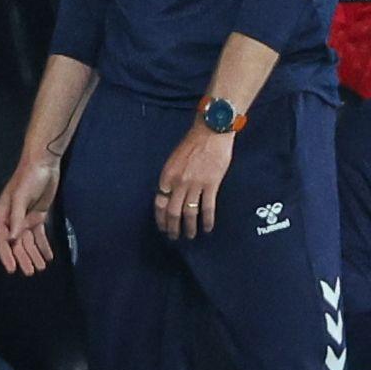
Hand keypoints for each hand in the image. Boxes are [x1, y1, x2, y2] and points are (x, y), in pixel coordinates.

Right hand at [0, 153, 60, 275]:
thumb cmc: (28, 178)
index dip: (6, 254)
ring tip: (41, 267)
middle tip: (30, 272)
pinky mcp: (38, 215)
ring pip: (28, 241)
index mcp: (3, 214)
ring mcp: (25, 218)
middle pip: (16, 243)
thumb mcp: (20, 197)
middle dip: (23, 257)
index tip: (12, 269)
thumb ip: (17, 218)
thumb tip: (12, 238)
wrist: (43, 164)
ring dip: (34, 254)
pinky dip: (43, 246)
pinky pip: (39, 234)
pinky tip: (48, 256)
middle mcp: (12, 219)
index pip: (1, 239)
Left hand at [155, 126, 233, 241]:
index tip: (162, 227)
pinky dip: (207, 220)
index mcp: (167, 175)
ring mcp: (195, 184)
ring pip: (189, 213)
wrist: (211, 132)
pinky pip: (208, 208)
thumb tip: (169, 195)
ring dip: (189, 228)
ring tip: (189, 236)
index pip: (159, 202)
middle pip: (172, 212)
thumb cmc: (192, 143)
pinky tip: (207, 228)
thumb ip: (171, 178)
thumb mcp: (174, 160)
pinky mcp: (211, 185)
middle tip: (174, 237)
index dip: (160, 218)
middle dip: (172, 227)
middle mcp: (178, 182)